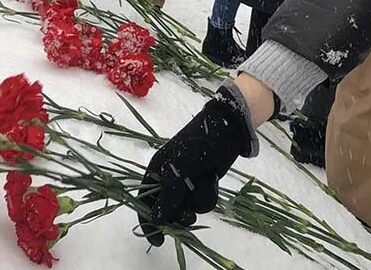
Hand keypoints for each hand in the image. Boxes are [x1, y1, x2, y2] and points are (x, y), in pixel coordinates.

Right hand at [137, 88, 252, 245]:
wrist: (225, 130)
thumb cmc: (196, 145)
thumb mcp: (178, 171)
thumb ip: (167, 197)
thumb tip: (155, 221)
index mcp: (156, 172)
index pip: (145, 203)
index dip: (149, 223)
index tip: (158, 241)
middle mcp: (169, 181)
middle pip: (168, 211)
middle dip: (180, 215)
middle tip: (189, 217)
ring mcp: (187, 184)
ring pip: (189, 208)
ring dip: (198, 201)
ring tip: (205, 183)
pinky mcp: (203, 185)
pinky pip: (203, 202)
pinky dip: (208, 193)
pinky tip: (212, 179)